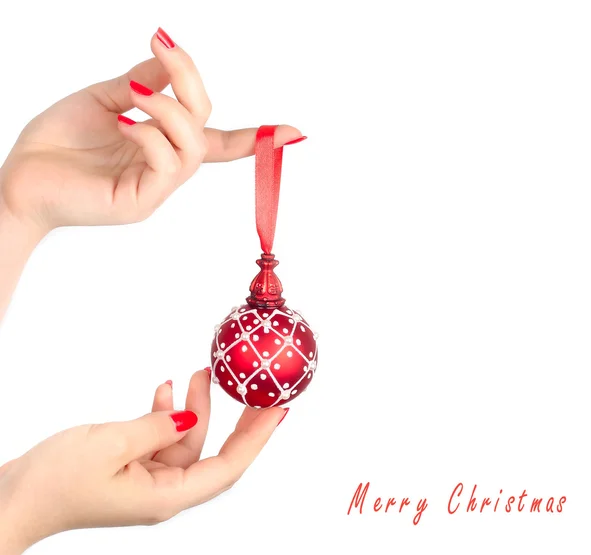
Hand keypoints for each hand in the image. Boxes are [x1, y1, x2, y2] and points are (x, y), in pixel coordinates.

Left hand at [0, 27, 302, 235]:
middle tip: (163, 47)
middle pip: (206, 129)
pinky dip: (150, 134)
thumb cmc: (59, 142)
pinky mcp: (140, 202)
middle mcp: (166, 170)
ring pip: (192, 146)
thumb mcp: (105, 97)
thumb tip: (170, 56)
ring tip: (132, 95)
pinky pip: (167, 164)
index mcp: (162, 147)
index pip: (218, 141)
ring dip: (169, 109)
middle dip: (191, 84)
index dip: (255, 137)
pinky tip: (123, 123)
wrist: (20, 178)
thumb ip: (144, 80)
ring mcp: (156, 189)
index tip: (294, 131)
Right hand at [0, 370, 286, 554]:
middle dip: (232, 417)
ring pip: (185, 438)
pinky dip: (164, 413)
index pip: (229, 467)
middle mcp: (163, 492)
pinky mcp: (131, 468)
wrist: (10, 500)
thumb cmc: (53, 481)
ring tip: (196, 372)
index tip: (278, 411)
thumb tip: (190, 417)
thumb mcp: (111, 444)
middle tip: (253, 387)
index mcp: (166, 496)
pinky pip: (160, 438)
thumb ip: (158, 428)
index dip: (257, 439)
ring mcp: (147, 480)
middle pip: (212, 450)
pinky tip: (163, 389)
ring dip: (191, 406)